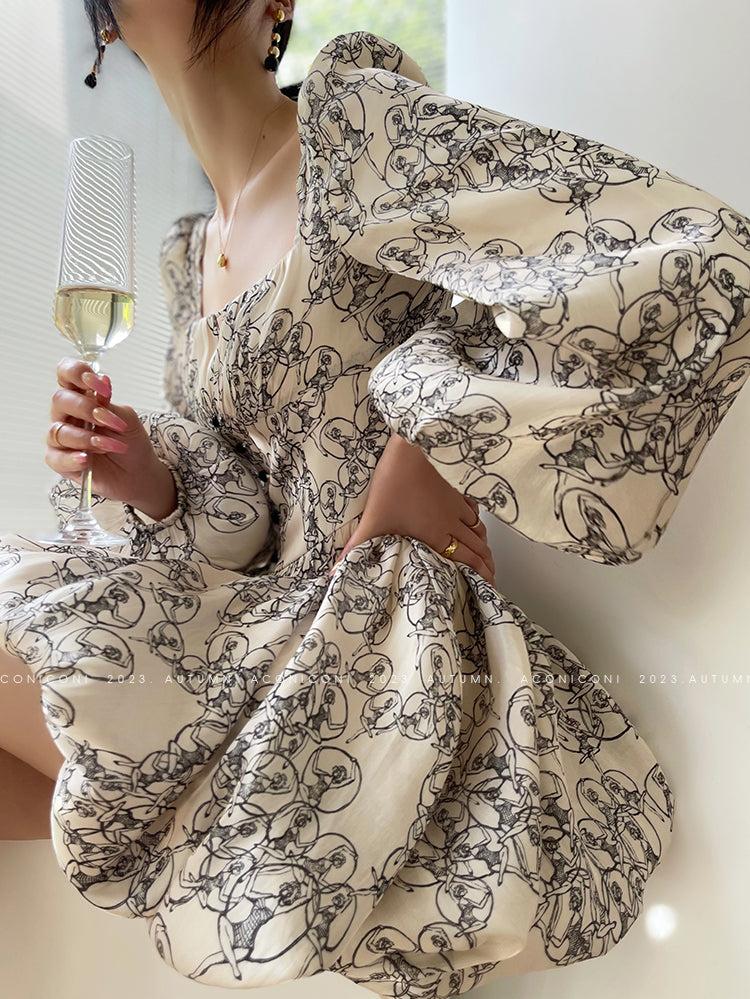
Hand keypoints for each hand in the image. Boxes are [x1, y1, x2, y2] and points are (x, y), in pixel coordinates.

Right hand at [46, 357, 177, 520]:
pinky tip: (86, 459)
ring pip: (58, 430)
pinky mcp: (59, 460)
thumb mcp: (125, 418)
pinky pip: (56, 457)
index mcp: (81, 396)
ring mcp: (60, 437)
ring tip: (109, 446)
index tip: (97, 382)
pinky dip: (72, 458)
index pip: (66, 374)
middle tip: (110, 421)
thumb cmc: (129, 440)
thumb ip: (109, 403)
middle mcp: (66, 413)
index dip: (76, 372)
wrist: (137, 472)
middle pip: (60, 400)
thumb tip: (102, 379)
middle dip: (86, 408)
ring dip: (87, 437)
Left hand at [331, 433, 495, 584]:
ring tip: (487, 554)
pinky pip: (474, 508)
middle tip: (492, 576)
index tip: (489, 586)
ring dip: (484, 543)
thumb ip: (358, 546)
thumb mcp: (374, 518)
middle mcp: (452, 523)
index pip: (465, 560)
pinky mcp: (458, 486)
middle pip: (477, 547)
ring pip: (478, 528)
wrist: (414, 446)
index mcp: (436, 535)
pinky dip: (477, 518)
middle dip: (486, 564)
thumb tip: (337, 569)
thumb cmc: (396, 481)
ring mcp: (457, 504)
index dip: (480, 574)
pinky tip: (475, 520)